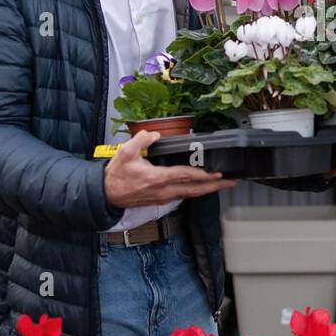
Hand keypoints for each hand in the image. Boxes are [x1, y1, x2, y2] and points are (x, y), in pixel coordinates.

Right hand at [103, 129, 235, 207]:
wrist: (106, 194)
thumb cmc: (116, 175)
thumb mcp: (125, 152)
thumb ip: (141, 139)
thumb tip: (154, 134)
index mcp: (157, 178)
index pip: (185, 176)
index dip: (203, 175)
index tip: (217, 173)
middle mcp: (163, 191)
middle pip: (194, 190)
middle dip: (214, 186)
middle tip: (230, 182)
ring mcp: (163, 198)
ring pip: (190, 195)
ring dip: (207, 190)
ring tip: (221, 185)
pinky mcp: (161, 200)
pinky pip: (183, 196)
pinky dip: (195, 191)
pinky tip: (201, 188)